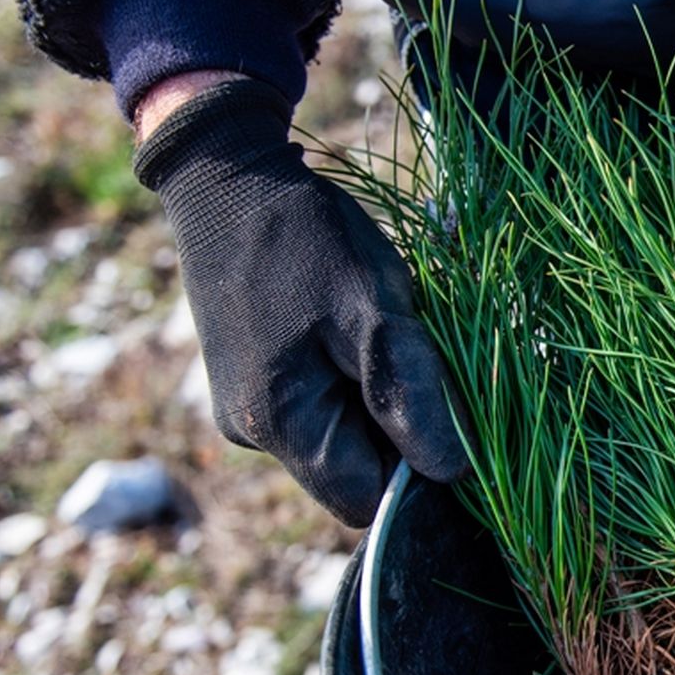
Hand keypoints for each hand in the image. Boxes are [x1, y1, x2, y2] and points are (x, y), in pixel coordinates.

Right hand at [133, 76, 470, 524]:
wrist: (228, 176)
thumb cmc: (306, 239)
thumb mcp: (375, 312)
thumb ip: (408, 397)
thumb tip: (446, 474)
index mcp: (279, 423)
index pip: (362, 498)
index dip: (412, 472)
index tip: (442, 414)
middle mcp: (251, 430)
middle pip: (348, 471)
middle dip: (391, 428)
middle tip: (409, 353)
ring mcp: (243, 407)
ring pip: (335, 436)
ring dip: (370, 399)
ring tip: (373, 330)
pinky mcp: (246, 380)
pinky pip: (313, 405)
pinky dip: (344, 378)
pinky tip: (345, 326)